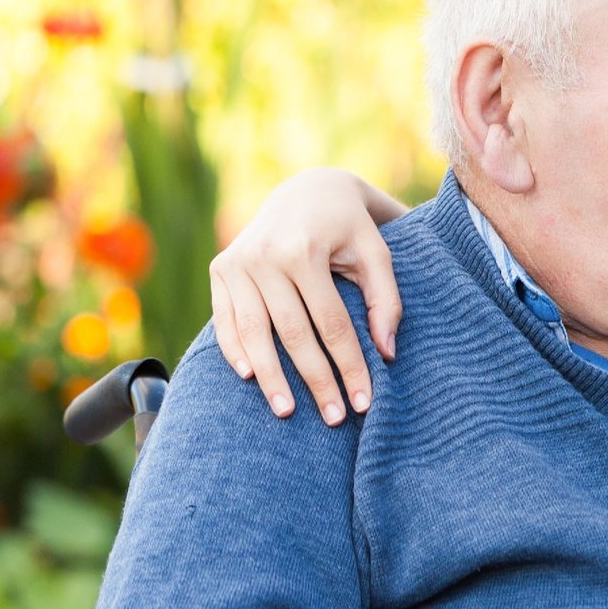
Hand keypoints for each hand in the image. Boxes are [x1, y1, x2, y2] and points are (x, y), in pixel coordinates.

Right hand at [209, 168, 402, 423]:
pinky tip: (250, 379)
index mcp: (305, 250)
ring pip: (254, 333)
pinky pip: (225, 319)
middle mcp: (265, 256)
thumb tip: (387, 353)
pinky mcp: (220, 268)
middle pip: (293, 334)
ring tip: (288, 411)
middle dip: (315, 381)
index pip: (332, 324)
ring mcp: (237, 262)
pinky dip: (234, 350)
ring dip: (271, 377)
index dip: (349, 366)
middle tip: (334, 418)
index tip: (364, 402)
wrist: (308, 191)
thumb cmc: (350, 229)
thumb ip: (387, 301)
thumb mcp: (377, 255)